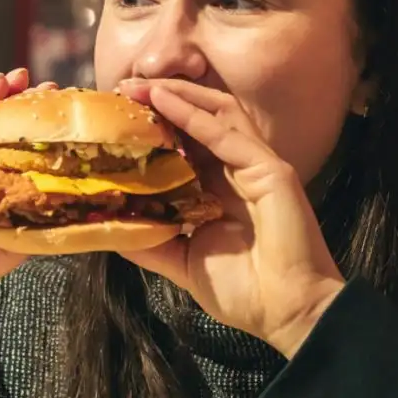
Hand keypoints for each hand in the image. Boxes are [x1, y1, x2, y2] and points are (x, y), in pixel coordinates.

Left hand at [115, 78, 344, 357]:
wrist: (288, 312)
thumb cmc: (244, 291)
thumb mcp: (181, 262)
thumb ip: (150, 241)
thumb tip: (109, 228)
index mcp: (219, 190)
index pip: (185, 144)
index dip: (154, 126)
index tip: (117, 115)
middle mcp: (236, 171)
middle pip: (198, 120)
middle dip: (161, 100)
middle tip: (122, 87)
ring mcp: (255, 166)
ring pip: (215, 114)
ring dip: (176, 96)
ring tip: (139, 85)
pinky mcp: (269, 169)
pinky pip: (227, 134)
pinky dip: (193, 113)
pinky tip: (164, 100)